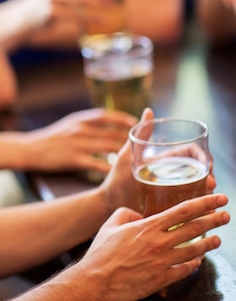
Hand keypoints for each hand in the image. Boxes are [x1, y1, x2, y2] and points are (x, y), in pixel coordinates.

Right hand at [16, 108, 136, 172]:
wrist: (29, 148)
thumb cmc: (50, 138)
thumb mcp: (68, 125)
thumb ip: (86, 125)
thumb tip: (108, 127)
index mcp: (79, 119)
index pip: (106, 115)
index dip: (123, 119)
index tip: (136, 124)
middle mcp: (80, 129)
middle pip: (112, 134)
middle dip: (130, 142)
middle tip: (143, 150)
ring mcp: (77, 143)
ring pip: (108, 148)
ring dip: (123, 156)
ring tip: (135, 163)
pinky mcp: (73, 158)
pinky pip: (96, 164)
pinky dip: (108, 169)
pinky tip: (116, 175)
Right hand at [76, 194, 229, 300]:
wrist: (97, 281)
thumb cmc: (101, 253)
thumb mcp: (109, 226)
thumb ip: (125, 214)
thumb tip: (137, 214)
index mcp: (147, 227)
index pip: (183, 211)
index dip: (204, 203)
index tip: (218, 199)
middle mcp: (159, 243)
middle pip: (195, 228)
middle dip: (214, 220)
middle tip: (225, 215)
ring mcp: (163, 262)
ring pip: (195, 250)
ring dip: (209, 243)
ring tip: (217, 239)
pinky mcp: (163, 279)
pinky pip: (186, 269)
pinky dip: (194, 264)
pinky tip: (197, 261)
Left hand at [102, 108, 216, 211]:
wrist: (111, 202)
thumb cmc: (117, 177)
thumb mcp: (129, 155)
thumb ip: (141, 135)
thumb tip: (149, 111)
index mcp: (166, 161)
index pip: (192, 154)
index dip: (202, 156)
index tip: (208, 163)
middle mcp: (173, 175)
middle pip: (200, 171)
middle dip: (209, 175)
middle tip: (210, 183)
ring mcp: (173, 191)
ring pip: (199, 188)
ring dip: (207, 191)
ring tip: (206, 195)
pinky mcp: (172, 206)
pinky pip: (191, 206)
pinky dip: (200, 206)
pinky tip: (204, 211)